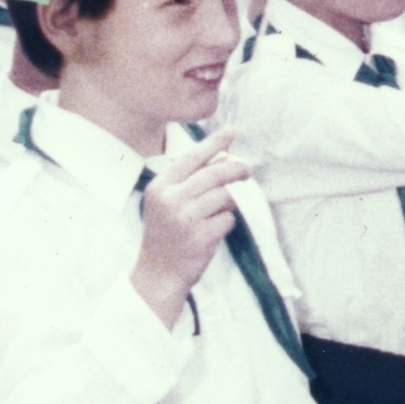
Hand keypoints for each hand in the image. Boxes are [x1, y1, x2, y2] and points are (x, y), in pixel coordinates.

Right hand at [131, 134, 247, 325]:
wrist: (158, 273)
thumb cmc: (167, 233)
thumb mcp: (167, 202)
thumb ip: (189, 179)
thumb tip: (223, 155)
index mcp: (160, 187)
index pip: (192, 157)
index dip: (214, 143)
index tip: (231, 130)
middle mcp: (170, 199)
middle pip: (215, 173)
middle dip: (236, 169)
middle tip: (246, 172)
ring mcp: (185, 218)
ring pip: (225, 195)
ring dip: (230, 202)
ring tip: (218, 211)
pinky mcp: (200, 236)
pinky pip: (228, 219)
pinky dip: (226, 222)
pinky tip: (212, 230)